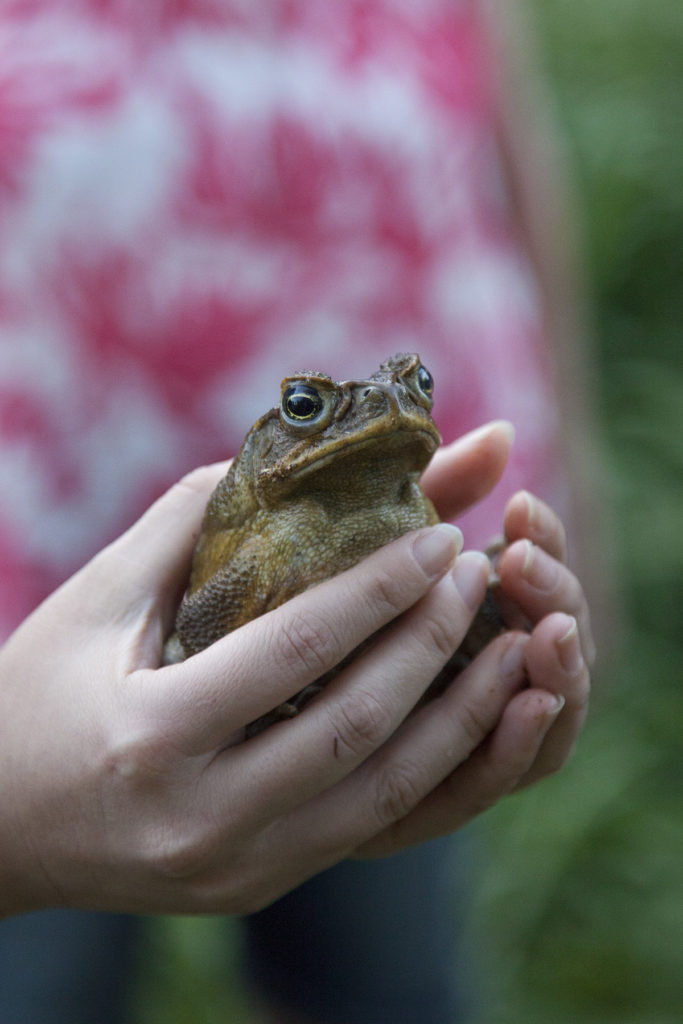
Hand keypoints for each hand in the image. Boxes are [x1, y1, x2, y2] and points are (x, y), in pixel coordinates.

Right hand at [0, 423, 590, 916]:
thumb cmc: (37, 694)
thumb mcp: (97, 600)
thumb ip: (189, 525)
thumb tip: (287, 462)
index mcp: (149, 734)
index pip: (295, 650)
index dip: (380, 586)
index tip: (441, 531)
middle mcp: (200, 816)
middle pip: (355, 725)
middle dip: (432, 640)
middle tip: (480, 571)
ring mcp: (235, 867)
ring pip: (384, 794)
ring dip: (460, 716)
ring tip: (506, 644)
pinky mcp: (258, 885)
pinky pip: (368, 828)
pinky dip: (429, 767)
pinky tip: (466, 713)